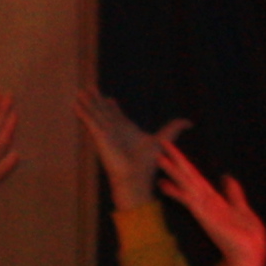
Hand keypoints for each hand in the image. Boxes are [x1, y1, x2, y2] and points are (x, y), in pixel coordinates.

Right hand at [72, 87, 190, 209]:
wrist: (135, 176)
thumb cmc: (148, 162)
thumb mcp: (163, 139)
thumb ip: (173, 128)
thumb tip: (189, 122)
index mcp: (127, 130)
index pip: (117, 115)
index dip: (112, 107)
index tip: (108, 99)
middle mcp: (114, 130)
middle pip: (103, 111)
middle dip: (96, 101)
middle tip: (89, 89)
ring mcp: (105, 132)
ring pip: (95, 113)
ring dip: (87, 103)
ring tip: (80, 92)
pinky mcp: (99, 136)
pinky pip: (89, 121)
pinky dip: (83, 113)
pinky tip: (76, 104)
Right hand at [152, 134, 265, 265]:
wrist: (250, 255)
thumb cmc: (248, 236)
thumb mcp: (241, 209)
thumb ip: (233, 194)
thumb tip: (227, 177)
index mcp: (214, 200)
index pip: (196, 178)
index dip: (185, 164)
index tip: (173, 151)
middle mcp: (206, 204)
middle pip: (189, 178)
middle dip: (176, 162)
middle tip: (161, 145)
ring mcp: (204, 211)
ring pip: (187, 186)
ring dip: (174, 173)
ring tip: (160, 159)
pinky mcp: (206, 219)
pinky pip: (191, 202)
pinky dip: (179, 192)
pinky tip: (168, 184)